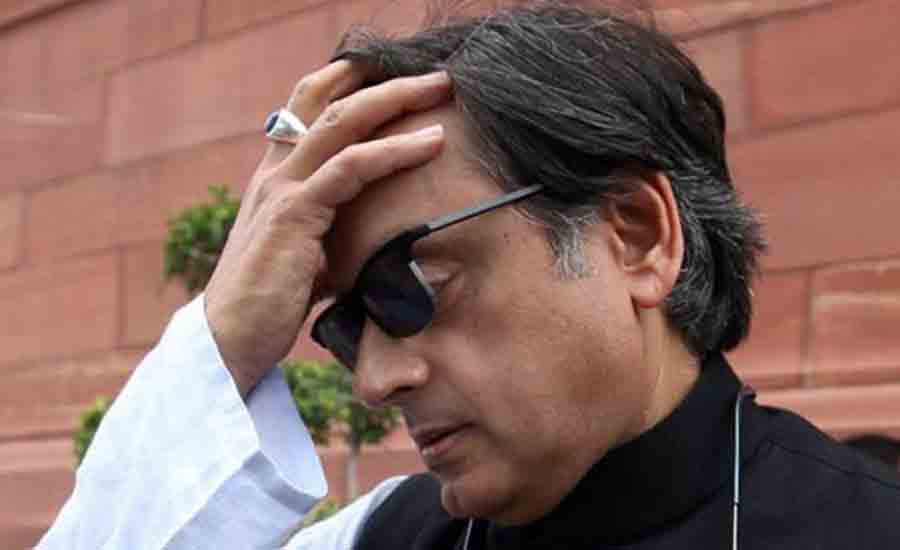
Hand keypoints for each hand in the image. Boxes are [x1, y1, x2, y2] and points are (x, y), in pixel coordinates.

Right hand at [204, 62, 451, 396]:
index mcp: (277, 177)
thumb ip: (329, 236)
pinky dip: (393, 151)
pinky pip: (349, 167)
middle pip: (328, 99)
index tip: (396, 75)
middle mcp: (276, 172)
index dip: (348, 82)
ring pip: (342, 122)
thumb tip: (368, 241)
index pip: (308, 107)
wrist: (230, 341)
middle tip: (433, 75)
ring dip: (396, 99)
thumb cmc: (270, 303)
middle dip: (383, 80)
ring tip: (441, 89)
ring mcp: (281, 188)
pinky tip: (429, 145)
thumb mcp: (305, 257)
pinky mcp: (293, 213)